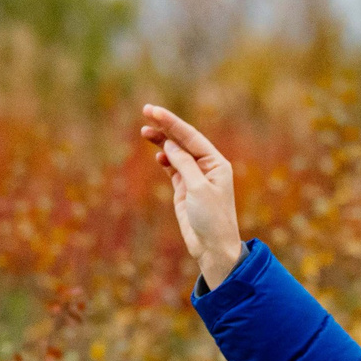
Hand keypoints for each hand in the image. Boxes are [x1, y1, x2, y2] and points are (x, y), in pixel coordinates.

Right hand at [140, 104, 241, 286]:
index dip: (172, 123)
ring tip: (145, 131)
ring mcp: (194, 177)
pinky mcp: (184, 189)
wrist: (212, 248)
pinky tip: (157, 154)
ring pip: (175, 153)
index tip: (154, 111)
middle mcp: (206, 167)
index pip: (191, 137)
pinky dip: (164, 160)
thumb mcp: (198, 188)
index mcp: (216, 163)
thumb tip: (170, 144)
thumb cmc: (211, 219)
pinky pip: (173, 168)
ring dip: (161, 142)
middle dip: (165, 127)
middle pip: (183, 141)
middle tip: (146, 111)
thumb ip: (184, 164)